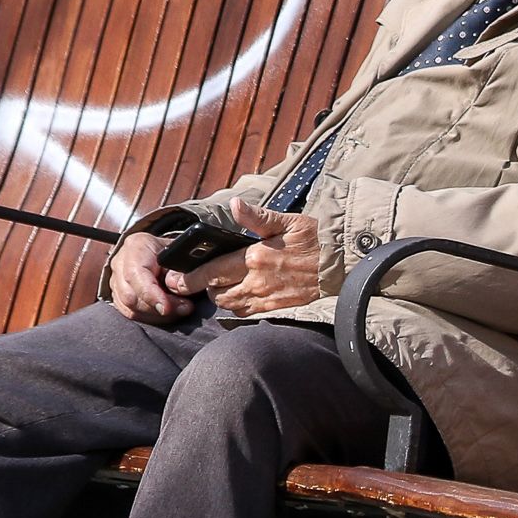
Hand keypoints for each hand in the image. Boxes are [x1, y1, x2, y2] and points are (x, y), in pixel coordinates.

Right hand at [104, 229, 191, 324]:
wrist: (162, 251)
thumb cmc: (172, 252)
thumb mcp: (180, 255)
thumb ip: (179, 271)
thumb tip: (176, 288)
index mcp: (136, 246)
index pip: (135, 274)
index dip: (151, 295)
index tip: (167, 308)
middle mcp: (120, 262)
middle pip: (130, 295)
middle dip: (158, 308)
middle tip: (184, 307)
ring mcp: (115, 279)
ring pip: (129, 308)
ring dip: (156, 315)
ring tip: (178, 310)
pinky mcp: (117, 294)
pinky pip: (130, 313)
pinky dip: (150, 317)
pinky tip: (165, 314)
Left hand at [170, 198, 322, 316]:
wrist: (343, 264)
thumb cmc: (316, 238)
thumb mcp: (288, 220)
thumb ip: (257, 217)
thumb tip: (235, 205)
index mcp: (256, 257)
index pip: (213, 272)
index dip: (191, 278)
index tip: (175, 279)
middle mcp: (258, 281)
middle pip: (217, 293)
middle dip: (202, 288)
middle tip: (194, 281)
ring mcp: (267, 297)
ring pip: (230, 305)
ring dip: (219, 297)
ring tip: (216, 287)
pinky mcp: (277, 307)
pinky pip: (248, 313)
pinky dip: (237, 306)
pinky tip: (238, 296)